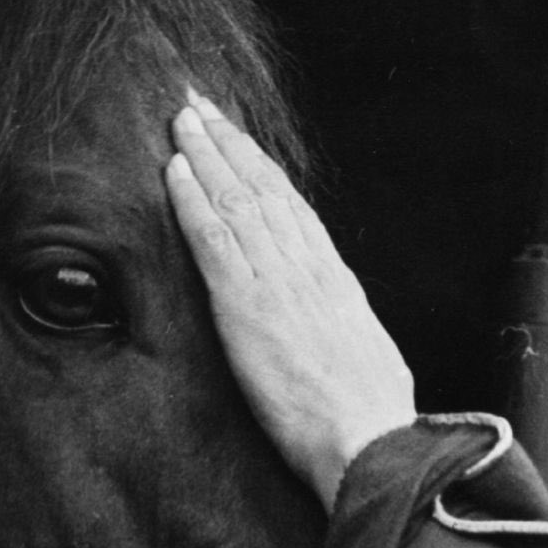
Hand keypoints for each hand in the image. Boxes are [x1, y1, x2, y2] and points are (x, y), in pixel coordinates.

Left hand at [166, 92, 416, 508]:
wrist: (370, 444)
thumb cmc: (373, 421)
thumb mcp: (369, 361)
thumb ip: (345, 333)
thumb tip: (338, 329)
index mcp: (338, 283)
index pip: (294, 209)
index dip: (263, 169)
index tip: (240, 140)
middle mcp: (309, 271)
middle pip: (264, 189)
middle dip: (230, 142)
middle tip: (199, 103)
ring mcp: (278, 284)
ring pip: (238, 201)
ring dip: (206, 154)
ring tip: (181, 119)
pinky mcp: (247, 308)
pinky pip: (214, 240)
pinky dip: (192, 200)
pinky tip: (173, 171)